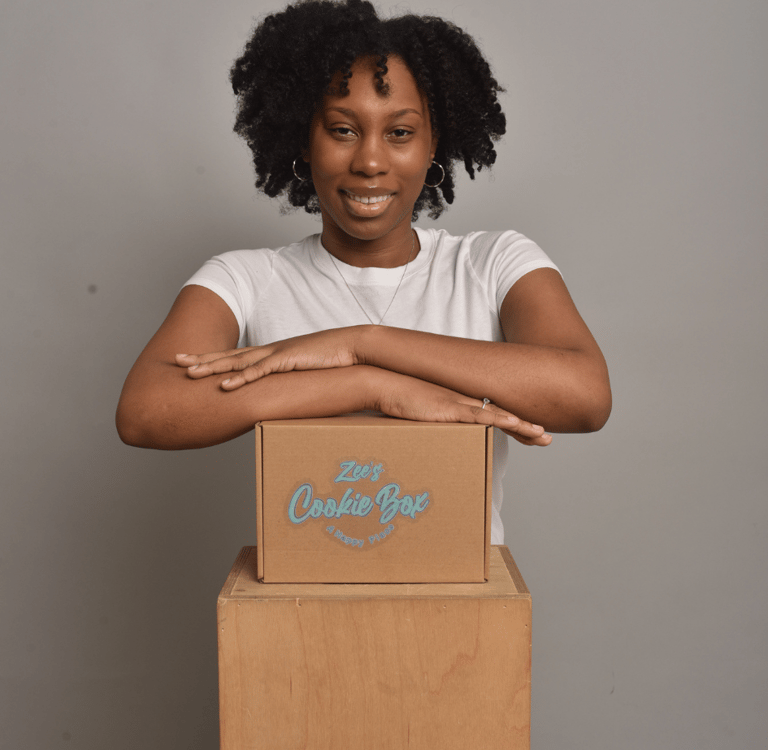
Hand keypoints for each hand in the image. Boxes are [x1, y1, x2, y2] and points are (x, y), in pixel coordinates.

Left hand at [175, 328, 359, 389]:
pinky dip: (240, 378)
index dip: (214, 358)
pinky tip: (224, 385)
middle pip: (229, 355)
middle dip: (202, 359)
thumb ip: (294, 384)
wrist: (354, 346)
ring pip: (237, 362)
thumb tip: (286, 398)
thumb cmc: (335, 361)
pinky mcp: (289, 360)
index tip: (194, 362)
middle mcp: (271, 351)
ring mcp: (278, 354)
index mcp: (274, 354)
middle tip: (177, 362)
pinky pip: (260, 371)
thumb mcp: (308, 374)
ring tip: (189, 373)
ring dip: (212, 368)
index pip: (237, 356)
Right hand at [375, 371, 551, 446]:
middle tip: (546, 437)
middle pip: (502, 415)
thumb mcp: (416, 416)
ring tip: (542, 436)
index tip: (530, 431)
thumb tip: (430, 440)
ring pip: (499, 416)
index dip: (513, 423)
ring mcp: (458, 403)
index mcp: (457, 403)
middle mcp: (463, 400)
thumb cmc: (395, 401)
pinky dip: (501, 420)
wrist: (380, 384)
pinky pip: (481, 416)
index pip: (492, 413)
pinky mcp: (450, 408)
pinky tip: (518, 425)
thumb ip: (427, 426)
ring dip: (522, 427)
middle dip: (526, 427)